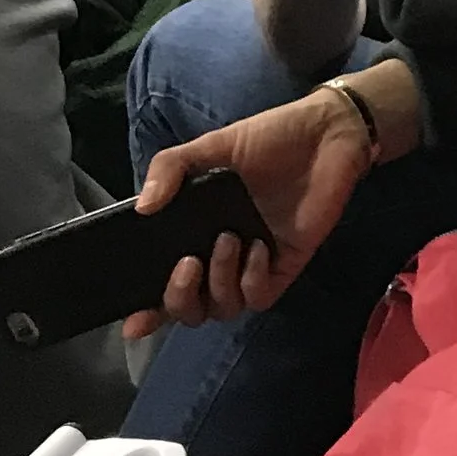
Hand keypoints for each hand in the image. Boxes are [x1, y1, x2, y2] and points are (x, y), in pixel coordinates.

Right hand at [123, 80, 379, 335]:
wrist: (324, 132)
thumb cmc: (268, 138)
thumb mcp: (213, 146)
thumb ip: (172, 168)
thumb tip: (143, 208)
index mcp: (196, 232)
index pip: (163, 284)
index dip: (147, 310)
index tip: (132, 323)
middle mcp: (220, 255)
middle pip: (190, 309)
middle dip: (179, 299)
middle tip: (186, 265)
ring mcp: (253, 264)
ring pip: (223, 308)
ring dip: (219, 282)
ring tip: (229, 239)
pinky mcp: (285, 265)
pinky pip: (259, 297)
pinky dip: (252, 280)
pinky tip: (258, 248)